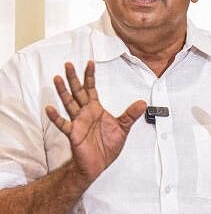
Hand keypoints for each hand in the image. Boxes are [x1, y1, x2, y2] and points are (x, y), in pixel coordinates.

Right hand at [45, 61, 146, 184]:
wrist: (98, 164)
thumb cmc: (107, 145)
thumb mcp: (123, 128)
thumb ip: (131, 114)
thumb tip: (143, 103)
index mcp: (96, 109)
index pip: (91, 89)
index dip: (90, 76)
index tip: (89, 63)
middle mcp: (85, 113)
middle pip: (78, 91)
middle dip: (73, 78)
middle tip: (68, 64)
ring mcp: (78, 122)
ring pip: (69, 103)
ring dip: (63, 91)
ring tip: (57, 79)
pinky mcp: (74, 134)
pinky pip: (63, 124)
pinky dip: (56, 117)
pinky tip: (50, 108)